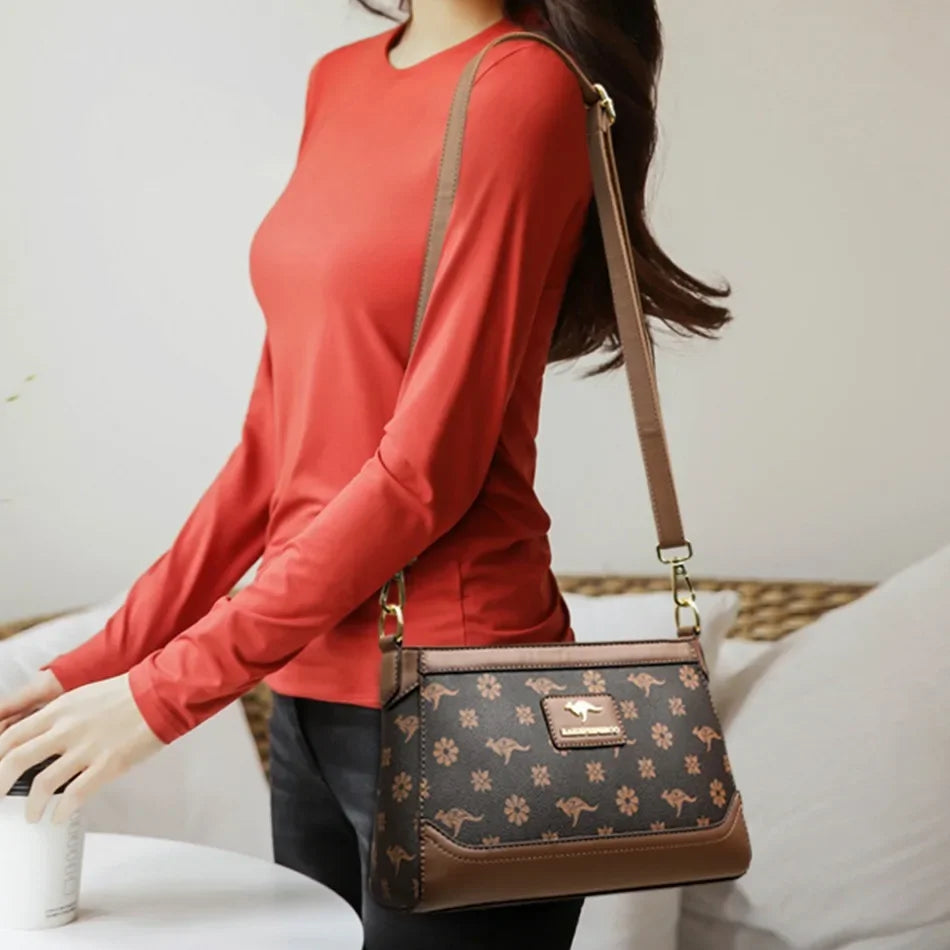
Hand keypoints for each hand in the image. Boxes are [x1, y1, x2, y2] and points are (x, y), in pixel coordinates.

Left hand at [0, 673, 163, 823]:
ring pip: (41, 784)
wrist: (160, 694)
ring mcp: (86, 748)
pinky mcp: (107, 764)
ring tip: (32, 815)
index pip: (12, 735)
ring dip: (31, 806)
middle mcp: (67, 728)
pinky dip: (61, 811)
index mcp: (59, 709)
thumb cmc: (126, 694)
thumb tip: (40, 739)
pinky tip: (59, 816)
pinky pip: (74, 795)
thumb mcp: (82, 696)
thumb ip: (59, 717)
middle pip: (15, 759)